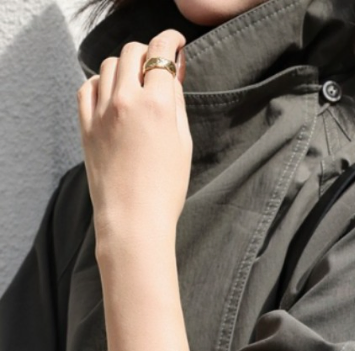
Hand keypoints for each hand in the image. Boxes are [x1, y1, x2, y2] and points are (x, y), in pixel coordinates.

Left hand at [76, 28, 191, 243]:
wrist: (134, 220)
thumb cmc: (165, 189)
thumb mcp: (184, 144)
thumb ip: (176, 103)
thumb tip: (171, 75)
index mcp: (157, 104)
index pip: (161, 53)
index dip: (170, 42)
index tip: (175, 43)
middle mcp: (127, 101)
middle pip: (132, 53)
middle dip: (146, 53)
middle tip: (155, 65)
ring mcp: (102, 112)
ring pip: (108, 66)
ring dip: (123, 67)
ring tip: (133, 83)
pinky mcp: (86, 125)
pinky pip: (87, 88)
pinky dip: (99, 84)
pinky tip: (109, 95)